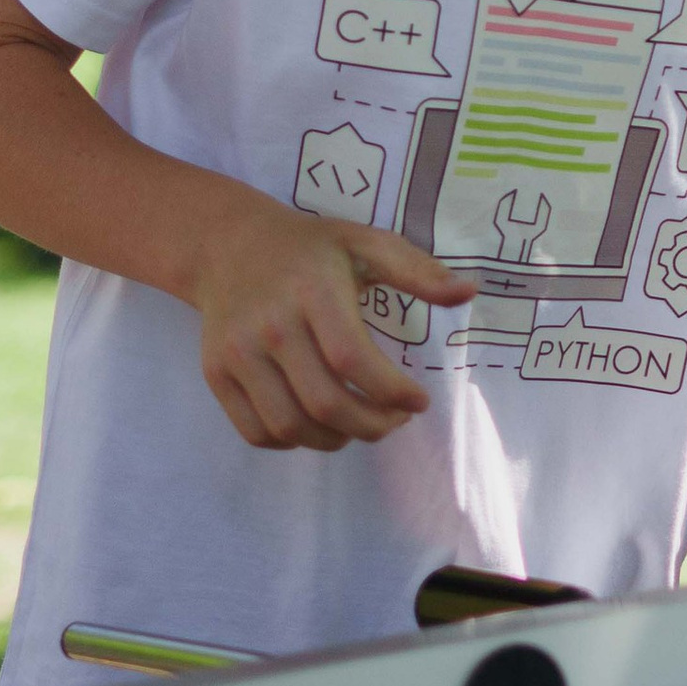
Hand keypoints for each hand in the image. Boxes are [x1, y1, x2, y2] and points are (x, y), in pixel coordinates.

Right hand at [192, 194, 474, 453]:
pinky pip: (256, 431)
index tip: (419, 401)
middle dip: (371, 426)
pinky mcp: (217, 374)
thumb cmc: (309, 248)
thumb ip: (418, 270)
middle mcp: (270, 326)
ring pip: (289, 425)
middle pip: (324, 402)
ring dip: (335, 440)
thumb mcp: (366, 243)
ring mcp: (237, 354)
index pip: (352, 360)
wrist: (228, 245)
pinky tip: (318, 426)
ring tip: (361, 426)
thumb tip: (470, 292)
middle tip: (395, 421)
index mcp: (312, 291)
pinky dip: (292, 443)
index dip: (391, 392)